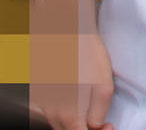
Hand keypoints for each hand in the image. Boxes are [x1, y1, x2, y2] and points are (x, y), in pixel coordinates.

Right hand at [31, 0, 113, 129]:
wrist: (66, 26)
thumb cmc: (85, 50)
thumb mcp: (103, 82)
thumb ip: (99, 110)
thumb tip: (94, 125)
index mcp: (66, 111)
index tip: (107, 126)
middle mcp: (50, 109)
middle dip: (84, 128)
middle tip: (101, 121)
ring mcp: (41, 100)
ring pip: (56, 122)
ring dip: (72, 122)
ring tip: (87, 110)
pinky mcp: (38, 90)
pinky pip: (48, 109)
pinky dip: (61, 112)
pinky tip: (71, 100)